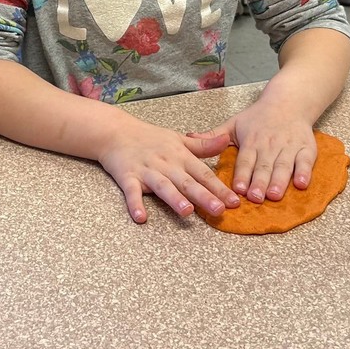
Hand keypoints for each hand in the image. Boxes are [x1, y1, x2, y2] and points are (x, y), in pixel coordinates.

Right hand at [97, 119, 239, 222]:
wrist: (115, 131)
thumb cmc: (149, 137)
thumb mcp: (178, 139)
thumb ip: (203, 145)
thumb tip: (227, 140)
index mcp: (179, 156)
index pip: (202, 173)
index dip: (218, 188)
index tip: (235, 202)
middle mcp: (165, 164)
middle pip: (186, 182)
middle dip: (203, 196)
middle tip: (219, 209)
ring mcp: (146, 170)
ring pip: (162, 186)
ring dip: (174, 198)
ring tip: (186, 211)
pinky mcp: (127, 177)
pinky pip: (131, 192)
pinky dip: (135, 204)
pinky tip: (140, 217)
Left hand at [191, 102, 317, 202]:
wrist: (287, 103)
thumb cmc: (258, 117)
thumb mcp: (233, 123)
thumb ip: (213, 135)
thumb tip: (189, 137)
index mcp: (250, 141)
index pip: (245, 160)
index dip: (241, 174)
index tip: (237, 189)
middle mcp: (269, 145)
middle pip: (263, 166)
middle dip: (259, 182)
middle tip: (255, 198)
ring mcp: (288, 147)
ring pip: (283, 166)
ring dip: (279, 181)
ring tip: (274, 195)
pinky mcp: (306, 149)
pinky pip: (306, 162)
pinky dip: (304, 173)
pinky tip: (302, 185)